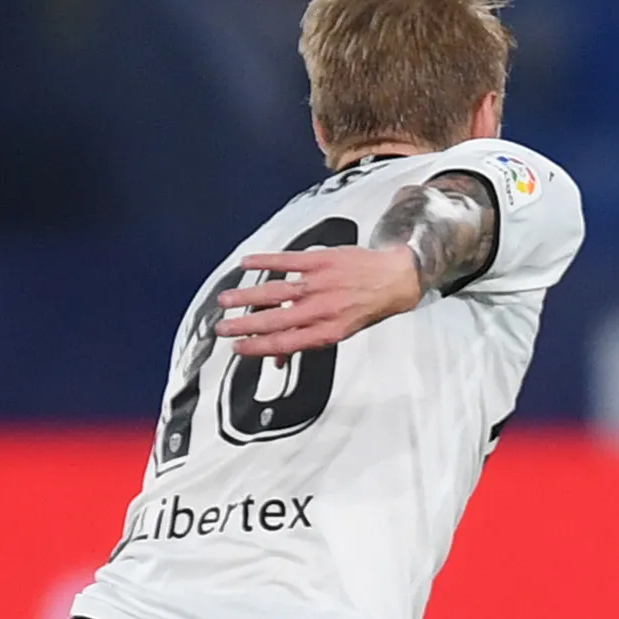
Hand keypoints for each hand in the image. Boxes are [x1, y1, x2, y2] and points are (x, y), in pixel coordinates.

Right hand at [216, 245, 423, 356]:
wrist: (395, 278)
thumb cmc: (367, 306)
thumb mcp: (342, 332)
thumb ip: (308, 342)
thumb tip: (279, 359)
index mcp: (327, 330)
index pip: (285, 343)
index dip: (258, 347)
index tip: (237, 348)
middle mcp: (323, 308)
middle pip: (275, 320)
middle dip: (244, 325)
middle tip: (223, 327)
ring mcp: (321, 282)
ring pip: (277, 291)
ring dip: (247, 296)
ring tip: (226, 300)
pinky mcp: (322, 259)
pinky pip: (288, 260)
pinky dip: (265, 261)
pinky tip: (246, 264)